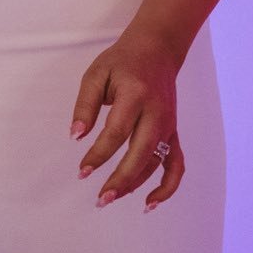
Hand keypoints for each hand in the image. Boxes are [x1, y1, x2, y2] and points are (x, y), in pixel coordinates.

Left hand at [70, 30, 184, 210]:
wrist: (157, 49)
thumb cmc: (122, 62)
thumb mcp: (96, 74)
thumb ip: (85, 105)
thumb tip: (76, 136)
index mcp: (135, 94)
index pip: (116, 132)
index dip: (98, 154)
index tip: (82, 171)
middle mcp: (156, 113)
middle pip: (140, 153)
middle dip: (120, 179)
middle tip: (100, 198)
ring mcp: (169, 125)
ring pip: (155, 163)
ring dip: (135, 185)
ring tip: (110, 197)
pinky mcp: (174, 133)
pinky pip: (176, 165)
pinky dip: (167, 187)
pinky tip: (149, 202)